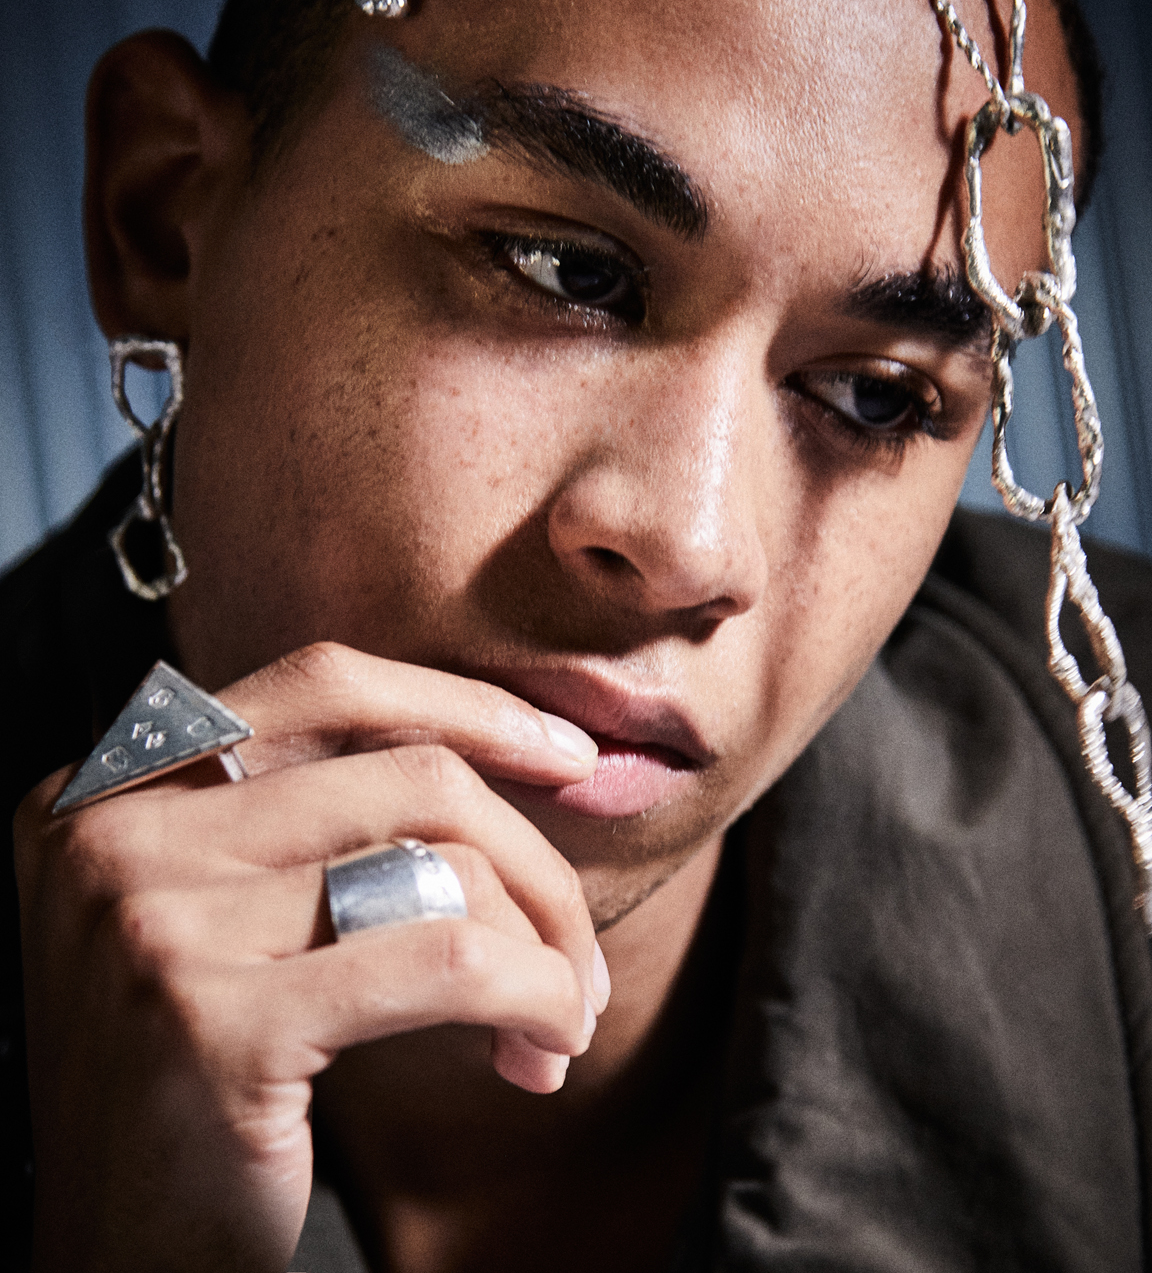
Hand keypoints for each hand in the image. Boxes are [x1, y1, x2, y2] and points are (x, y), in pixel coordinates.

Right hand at [14, 642, 608, 1271]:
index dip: (463, 704)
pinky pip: (447, 964)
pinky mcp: (215, 1023)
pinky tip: (541, 1052)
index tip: (564, 751)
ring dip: (544, 943)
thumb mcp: (220, 915)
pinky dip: (532, 996)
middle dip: (534, 859)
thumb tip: (512, 747)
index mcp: (110, 785)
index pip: (324, 684)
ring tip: (558, 1016)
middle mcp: (114, 834)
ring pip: (443, 865)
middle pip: (409, 776)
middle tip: (577, 947)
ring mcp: (155, 923)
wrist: (117, 1261)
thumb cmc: (199, 1078)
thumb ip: (309, 819)